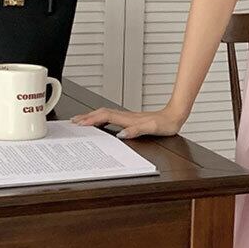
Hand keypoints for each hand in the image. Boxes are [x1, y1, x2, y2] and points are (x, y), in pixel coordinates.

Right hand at [70, 105, 186, 138]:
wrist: (174, 116)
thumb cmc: (165, 123)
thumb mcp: (152, 128)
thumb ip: (136, 130)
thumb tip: (122, 134)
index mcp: (128, 119)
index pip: (105, 117)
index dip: (91, 119)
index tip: (79, 123)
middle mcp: (126, 116)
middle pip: (102, 113)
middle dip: (87, 116)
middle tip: (74, 121)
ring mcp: (128, 117)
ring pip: (105, 114)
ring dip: (93, 116)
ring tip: (82, 120)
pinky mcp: (131, 119)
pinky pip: (112, 117)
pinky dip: (102, 118)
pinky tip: (101, 121)